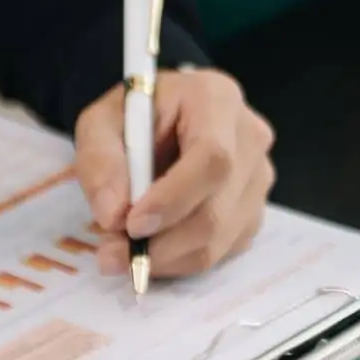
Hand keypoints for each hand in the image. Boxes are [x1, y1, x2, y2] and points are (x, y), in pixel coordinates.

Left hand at [74, 68, 274, 279]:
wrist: (165, 120)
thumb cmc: (135, 116)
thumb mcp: (101, 123)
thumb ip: (100, 161)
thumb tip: (113, 215)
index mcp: (217, 100)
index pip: (212, 157)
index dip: (174, 198)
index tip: (131, 225)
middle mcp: (251, 138)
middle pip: (218, 209)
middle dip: (163, 244)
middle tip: (112, 255)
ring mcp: (259, 178)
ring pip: (220, 239)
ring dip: (166, 258)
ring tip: (123, 250)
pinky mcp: (254, 211)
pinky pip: (221, 251)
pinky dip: (180, 260)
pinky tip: (152, 243)